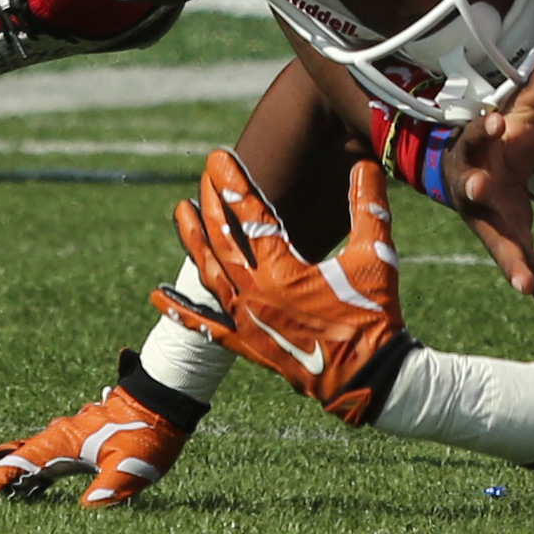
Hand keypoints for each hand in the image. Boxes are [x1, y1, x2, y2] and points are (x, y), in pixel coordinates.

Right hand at [0, 350, 194, 506]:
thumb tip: (87, 510)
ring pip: (12, 458)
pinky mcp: (72, 449)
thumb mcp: (132, 464)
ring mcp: (60, 443)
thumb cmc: (150, 432)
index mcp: (58, 443)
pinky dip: (14, 479)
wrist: (167, 402)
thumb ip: (108, 487)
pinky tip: (10, 500)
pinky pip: (33, 464)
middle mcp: (52, 440)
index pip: (13, 466)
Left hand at [154, 150, 410, 424]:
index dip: (234, 184)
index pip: (251, 216)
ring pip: (208, 274)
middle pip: (222, 240)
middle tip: (204, 173)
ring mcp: (247, 321)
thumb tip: (365, 164)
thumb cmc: (373, 314)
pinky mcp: (246, 344)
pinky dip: (181, 310)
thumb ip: (369, 208)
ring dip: (193, 241)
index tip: (218, 157)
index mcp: (284, 271)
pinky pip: (206, 326)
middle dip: (212, 202)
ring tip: (180, 210)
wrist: (367, 376)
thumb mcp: (376, 257)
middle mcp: (256, 294)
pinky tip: (157, 295)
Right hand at [442, 41, 533, 329]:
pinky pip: (527, 270)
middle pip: (478, 199)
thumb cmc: (502, 138)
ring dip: (513, 263)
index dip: (487, 128)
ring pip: (500, 245)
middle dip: (481, 200)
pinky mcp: (510, 244)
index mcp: (477, 153)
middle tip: (484, 196)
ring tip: (528, 284)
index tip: (500, 119)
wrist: (475, 173)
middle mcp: (476, 193)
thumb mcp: (522, 110)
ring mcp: (490, 223)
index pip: (478, 137)